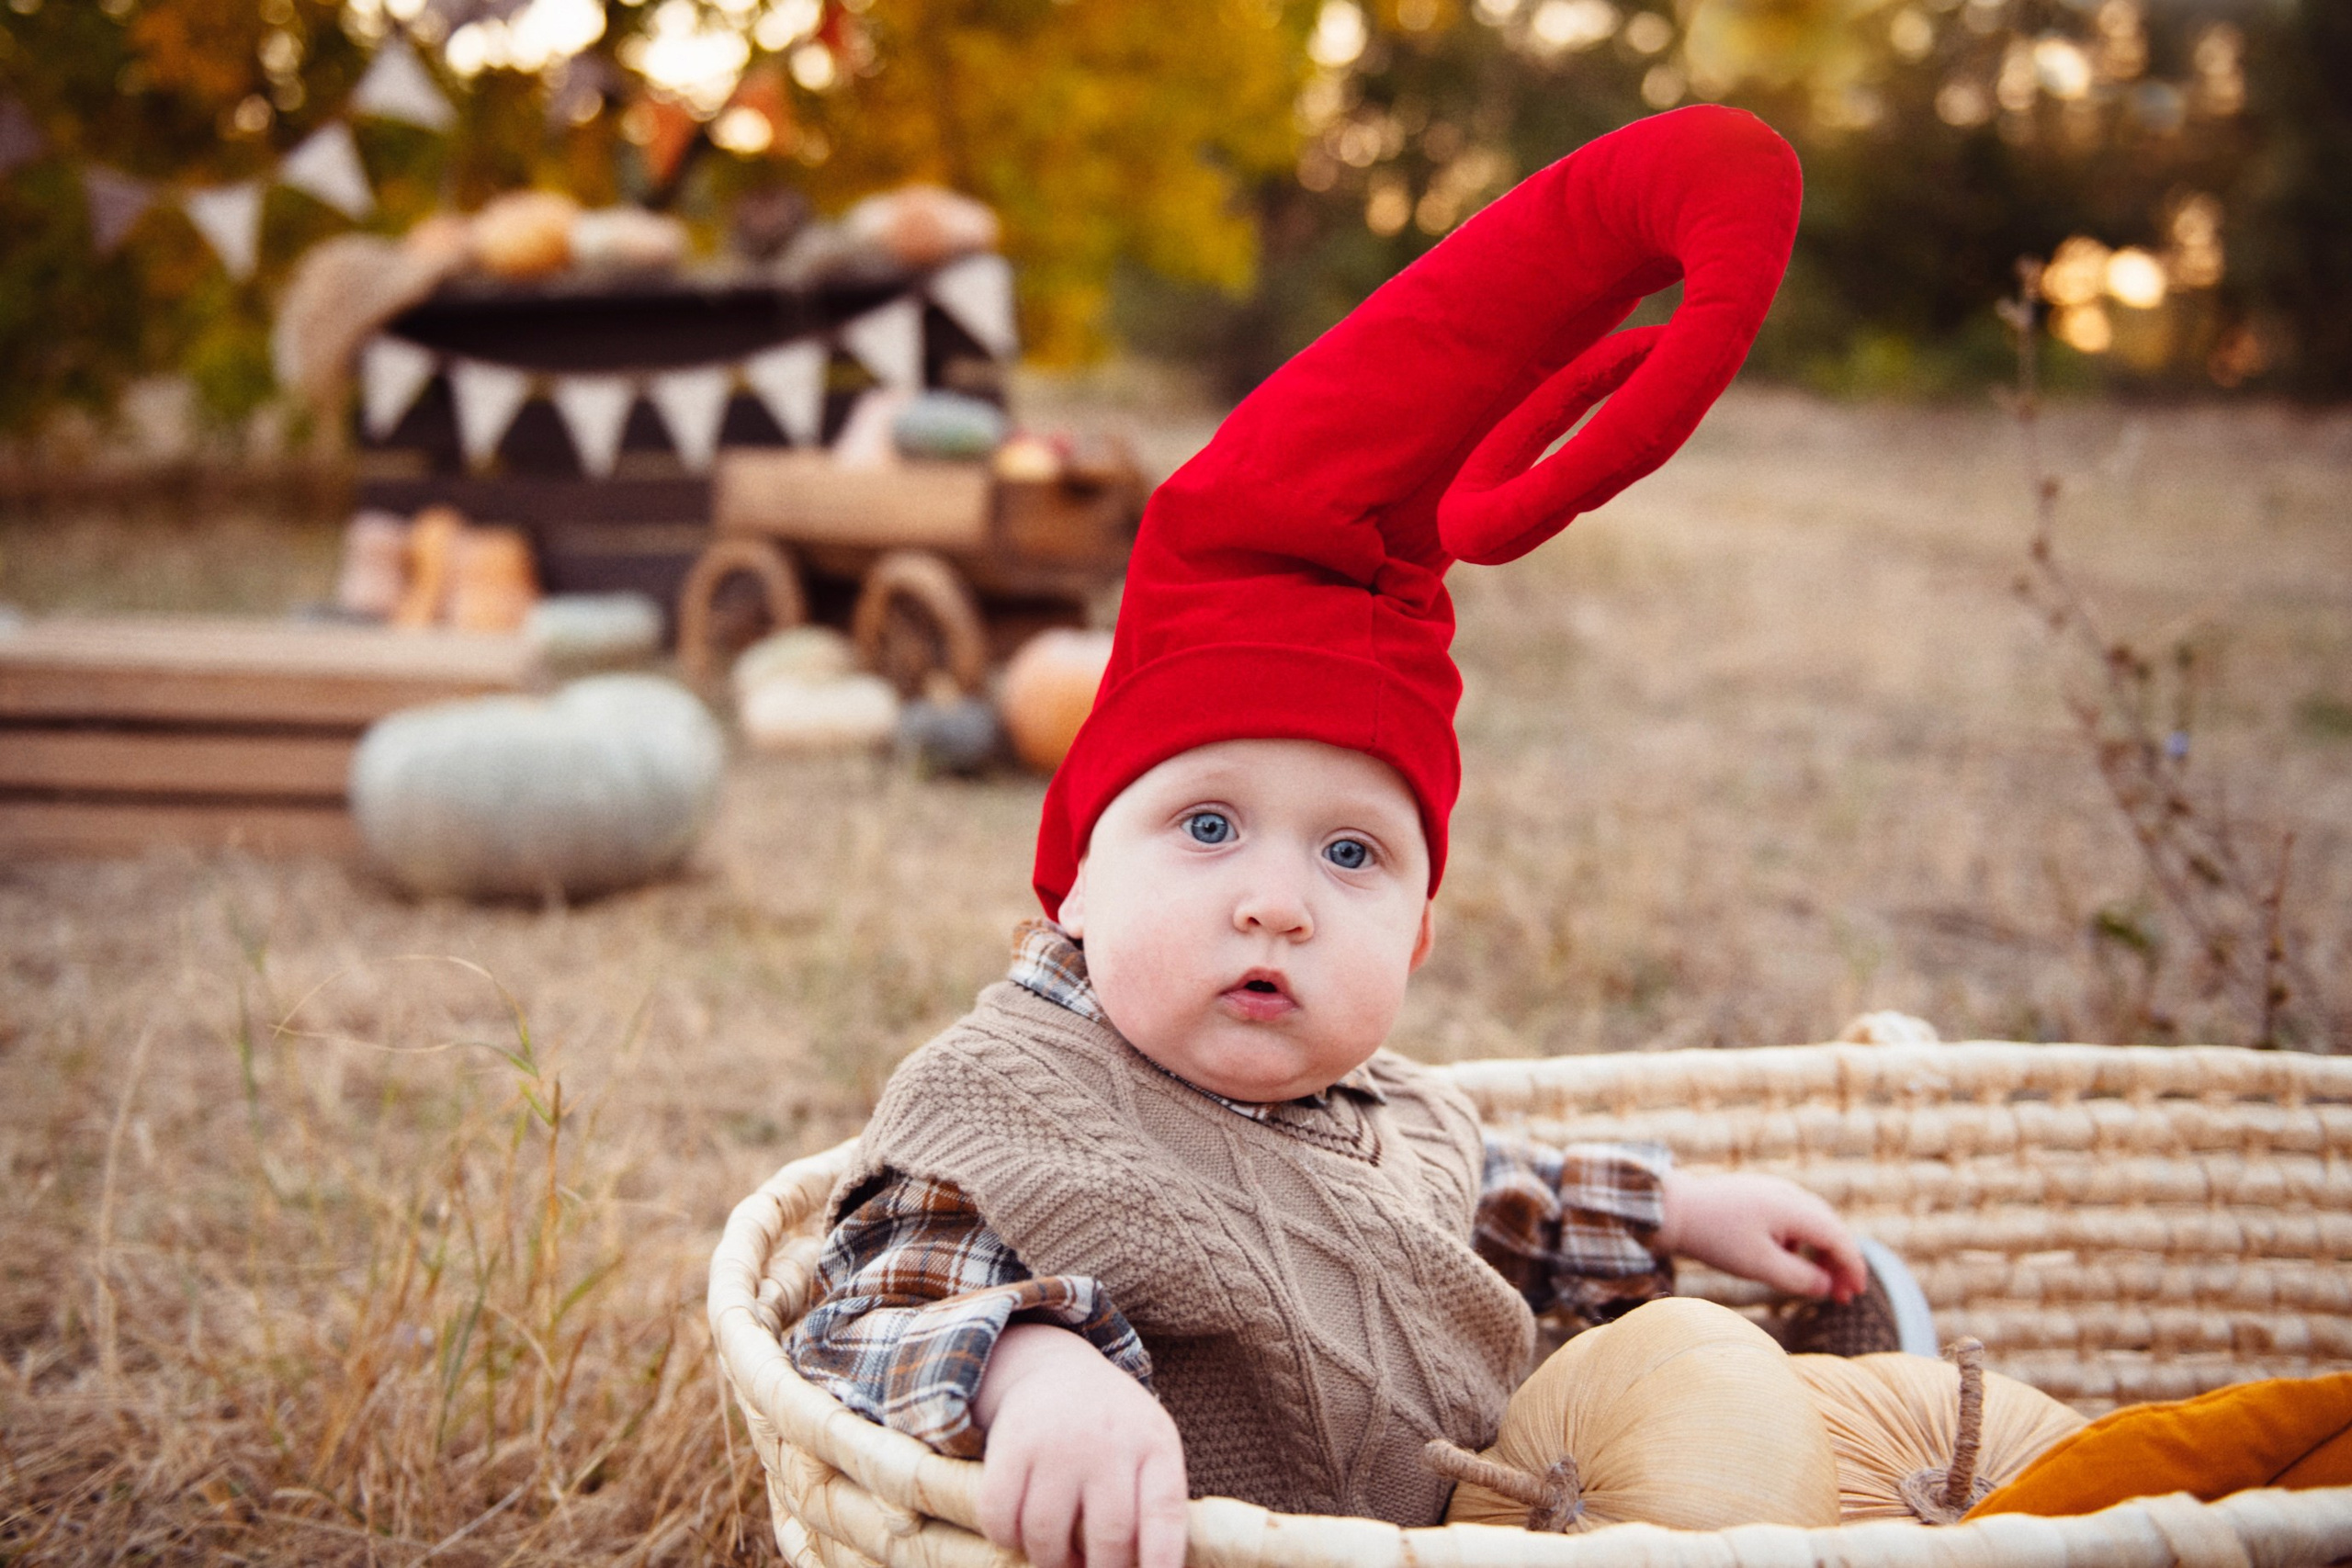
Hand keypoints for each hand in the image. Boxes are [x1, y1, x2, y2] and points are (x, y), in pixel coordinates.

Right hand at [973, 1324, 1189, 1567]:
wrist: (1056, 1370)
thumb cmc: (1112, 1432)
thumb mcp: (1150, 1450)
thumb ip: (1156, 1507)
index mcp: (1154, 1447)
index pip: (1164, 1515)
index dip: (1160, 1562)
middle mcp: (1108, 1442)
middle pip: (1108, 1538)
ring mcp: (1057, 1443)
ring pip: (1047, 1535)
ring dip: (1051, 1562)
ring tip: (1059, 1556)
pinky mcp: (1011, 1445)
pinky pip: (999, 1517)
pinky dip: (1007, 1539)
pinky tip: (1021, 1534)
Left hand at [1652, 1171, 1868, 1301]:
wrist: (1672, 1210)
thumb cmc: (1715, 1238)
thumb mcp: (1759, 1266)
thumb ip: (1799, 1278)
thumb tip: (1828, 1286)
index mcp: (1794, 1207)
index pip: (1838, 1237)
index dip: (1853, 1266)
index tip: (1858, 1293)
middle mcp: (1789, 1193)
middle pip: (1830, 1228)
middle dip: (1841, 1263)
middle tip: (1844, 1297)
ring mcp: (1774, 1191)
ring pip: (1812, 1223)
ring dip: (1822, 1253)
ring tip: (1823, 1285)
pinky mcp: (1759, 1196)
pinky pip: (1793, 1219)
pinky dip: (1802, 1242)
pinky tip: (1794, 1264)